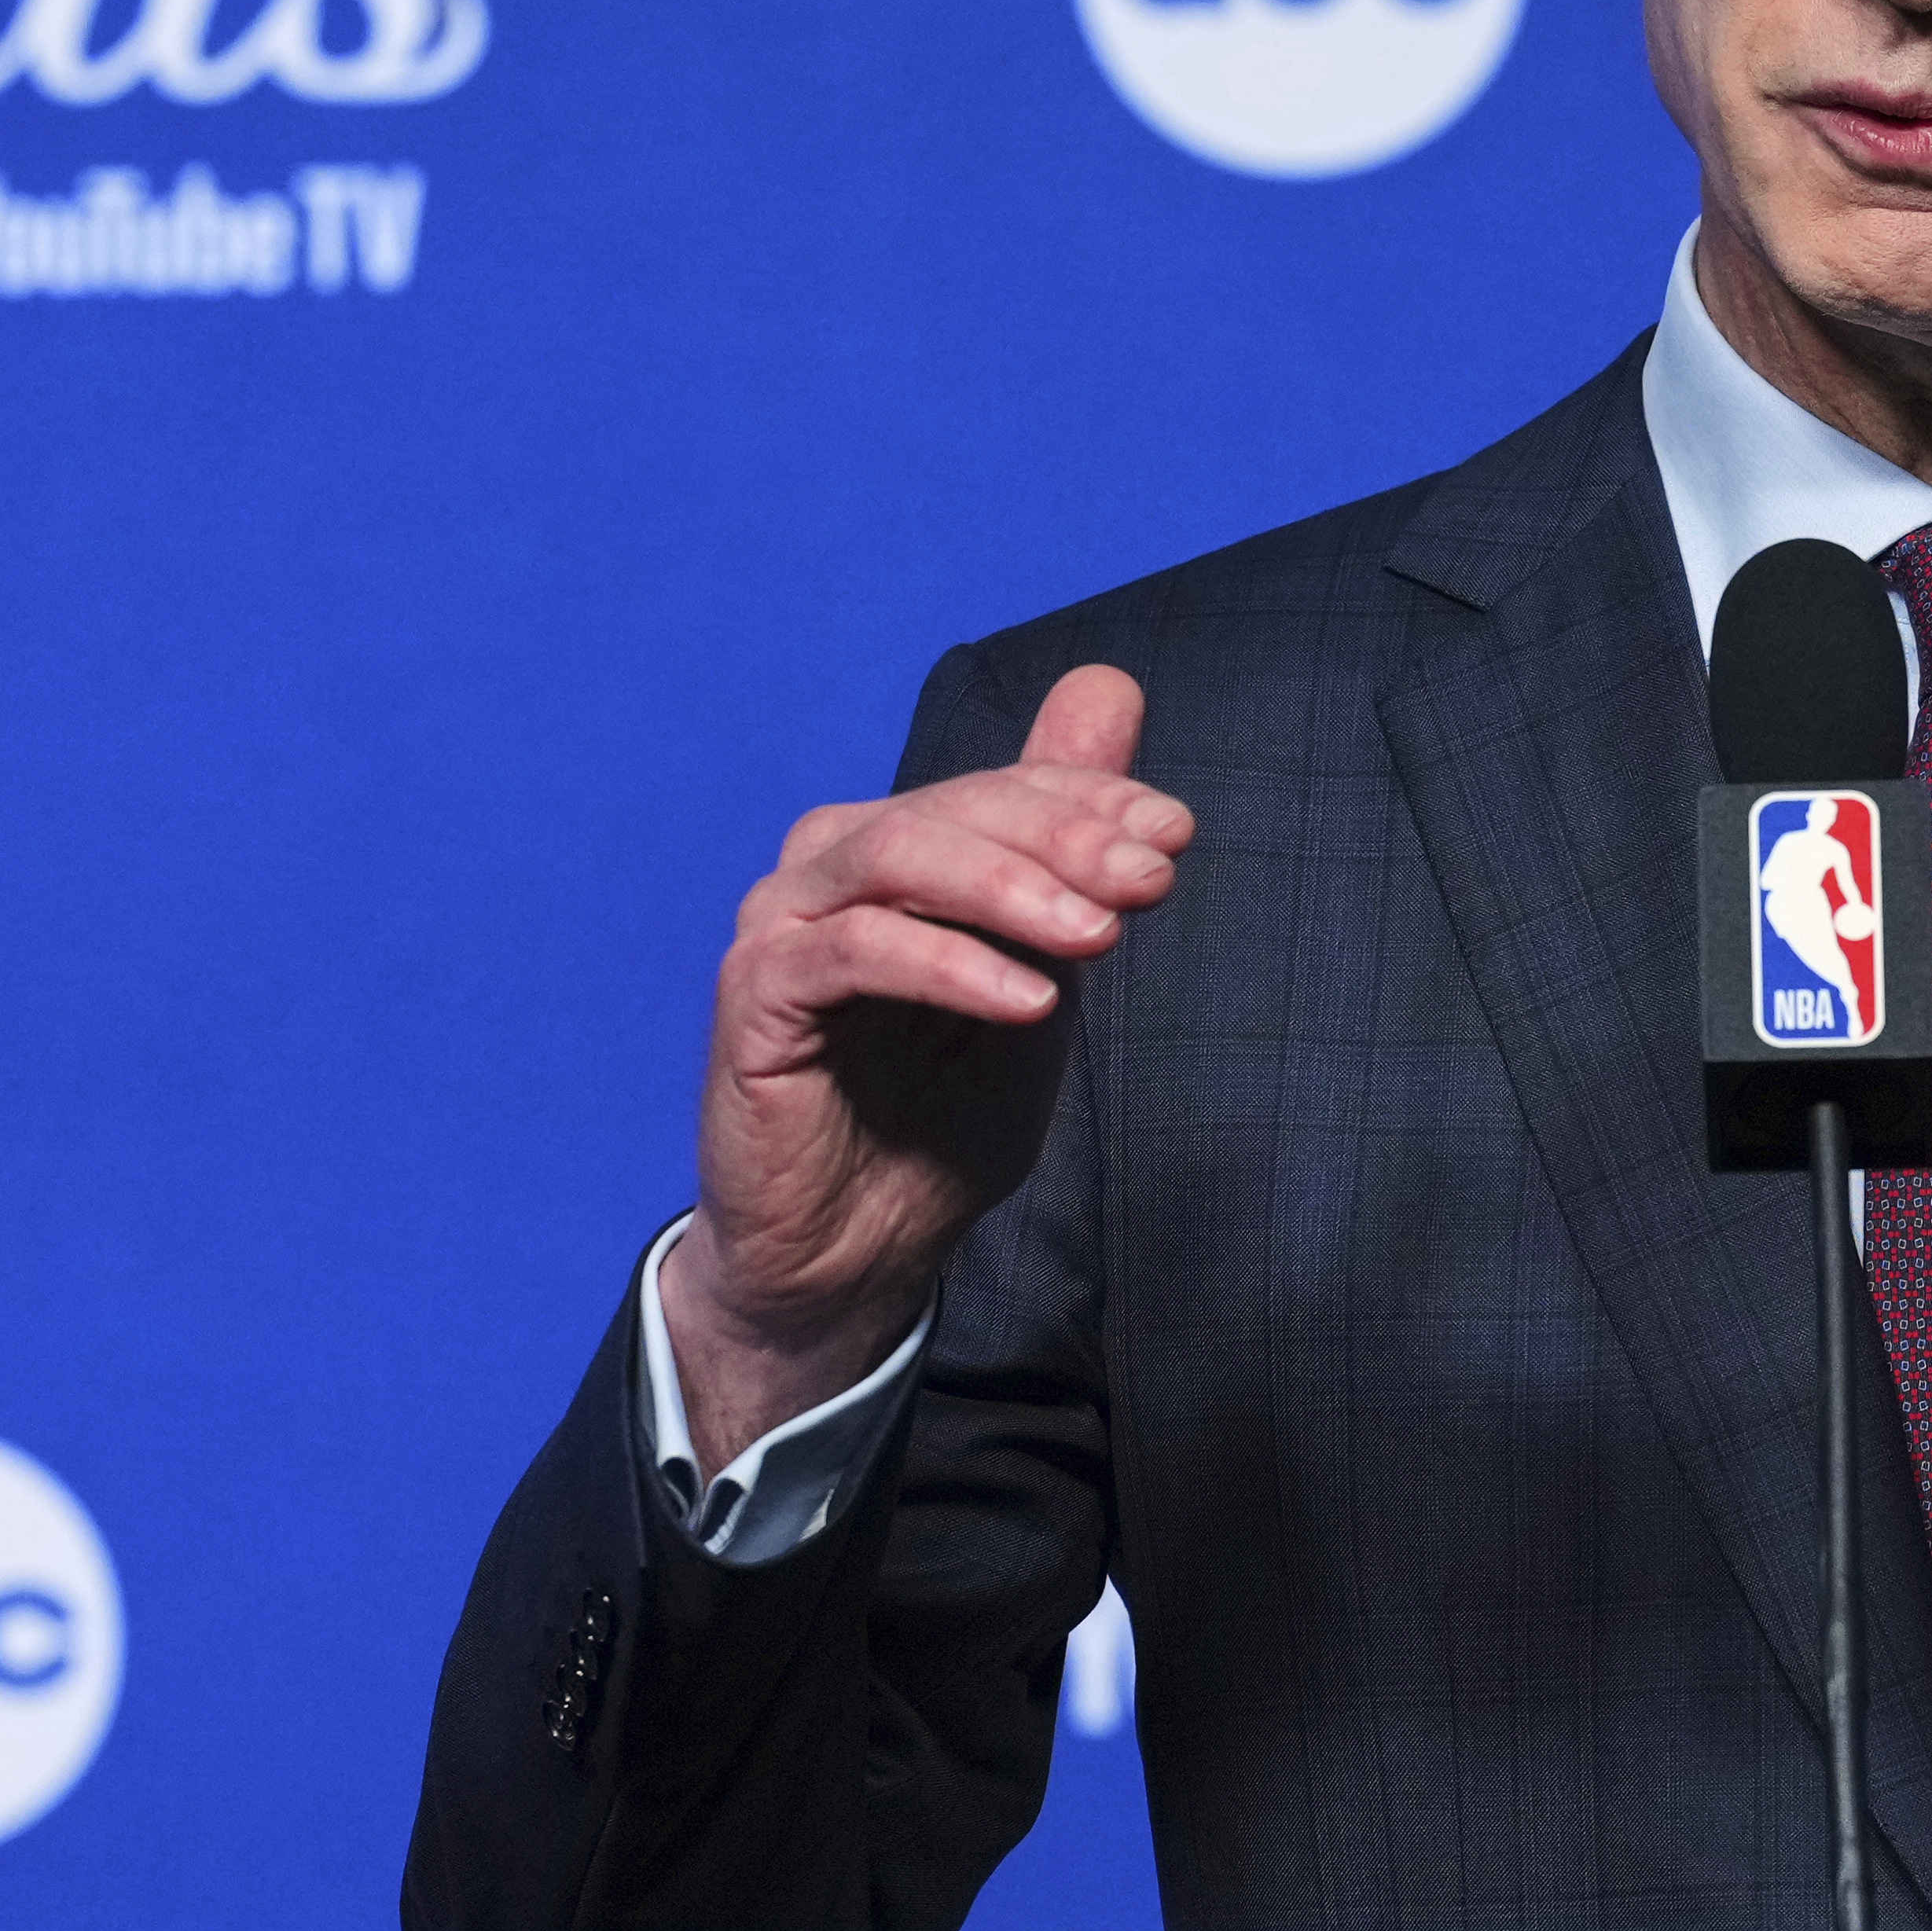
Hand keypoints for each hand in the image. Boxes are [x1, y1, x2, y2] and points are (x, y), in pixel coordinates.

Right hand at [669, 665, 1191, 1460]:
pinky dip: (948, 965)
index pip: (999, 790)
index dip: (1092, 800)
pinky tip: (1026, 1000)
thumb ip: (1064, 845)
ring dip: (1010, 887)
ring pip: (896, 856)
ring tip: (1100, 937)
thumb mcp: (1039, 967)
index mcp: (895, 849)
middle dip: (1065, 837)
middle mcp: (829, 866)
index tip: (1175, 838)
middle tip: (1152, 880)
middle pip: (950, 810)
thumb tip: (1109, 683)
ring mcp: (782, 925)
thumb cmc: (942, 1111)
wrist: (858, 1247)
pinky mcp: (755, 996)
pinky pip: (854, 951)